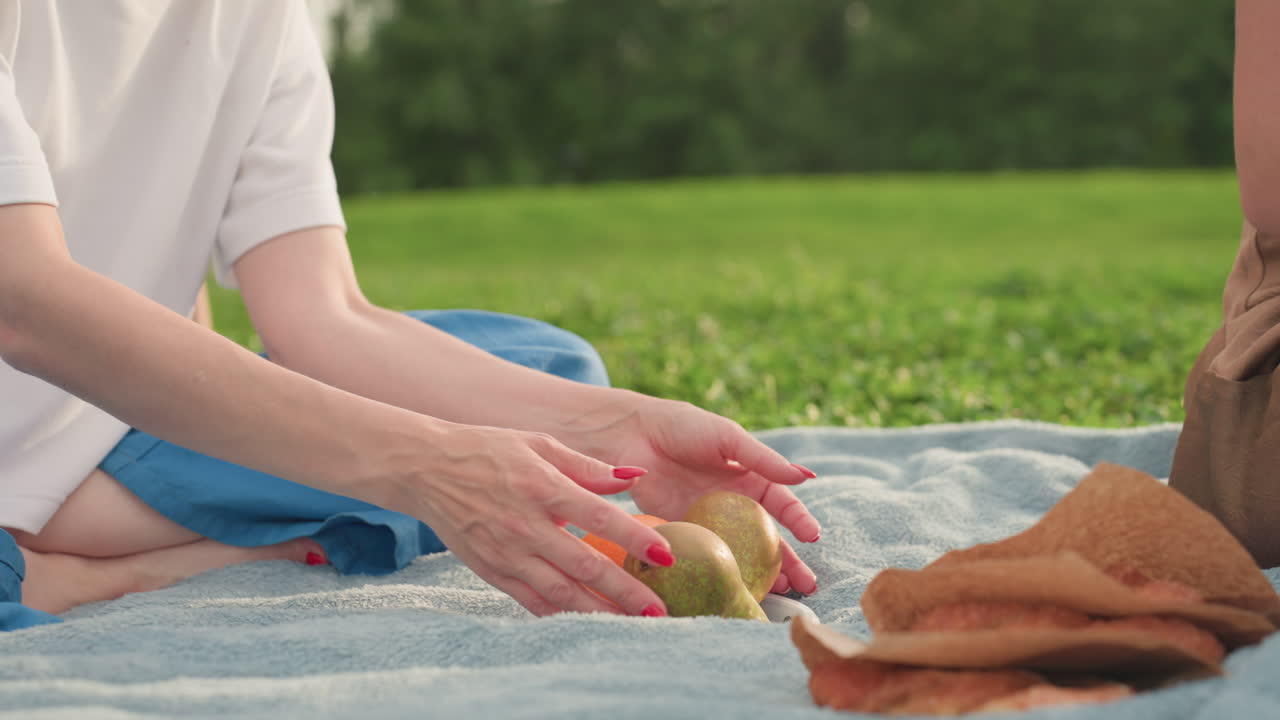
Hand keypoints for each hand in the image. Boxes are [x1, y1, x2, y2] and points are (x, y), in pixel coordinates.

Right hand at [395, 421, 675, 616]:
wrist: (427, 468)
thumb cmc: (490, 450)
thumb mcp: (540, 444)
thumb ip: (588, 466)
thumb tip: (635, 477)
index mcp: (543, 488)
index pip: (600, 519)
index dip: (636, 539)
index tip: (666, 557)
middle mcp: (526, 526)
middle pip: (586, 566)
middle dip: (627, 592)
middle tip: (661, 611)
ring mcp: (507, 553)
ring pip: (561, 593)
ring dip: (600, 611)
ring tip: (633, 625)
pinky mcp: (492, 571)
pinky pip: (532, 601)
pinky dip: (562, 614)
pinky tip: (588, 622)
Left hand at [599, 398, 821, 594]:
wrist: (633, 435)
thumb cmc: (684, 426)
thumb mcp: (728, 438)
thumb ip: (763, 460)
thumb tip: (805, 476)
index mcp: (750, 479)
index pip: (783, 504)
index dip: (800, 520)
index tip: (813, 537)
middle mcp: (733, 504)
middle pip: (767, 538)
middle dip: (789, 562)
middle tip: (807, 586)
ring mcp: (709, 522)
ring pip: (741, 554)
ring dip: (760, 574)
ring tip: (778, 595)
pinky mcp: (683, 533)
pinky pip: (706, 557)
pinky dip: (721, 574)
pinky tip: (733, 590)